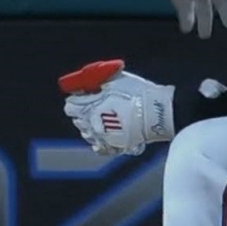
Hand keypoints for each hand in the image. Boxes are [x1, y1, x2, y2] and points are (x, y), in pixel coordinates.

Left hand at [59, 60, 176, 155]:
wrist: (156, 113)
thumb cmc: (137, 93)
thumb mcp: (115, 78)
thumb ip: (98, 80)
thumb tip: (90, 81)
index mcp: (88, 107)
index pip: (70, 107)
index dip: (76, 100)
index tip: (84, 96)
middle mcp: (91, 124)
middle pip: (77, 120)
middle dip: (83, 113)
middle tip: (97, 105)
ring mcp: (101, 138)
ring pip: (87, 134)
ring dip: (91, 126)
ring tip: (105, 119)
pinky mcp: (113, 147)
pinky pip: (98, 147)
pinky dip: (100, 141)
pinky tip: (108, 134)